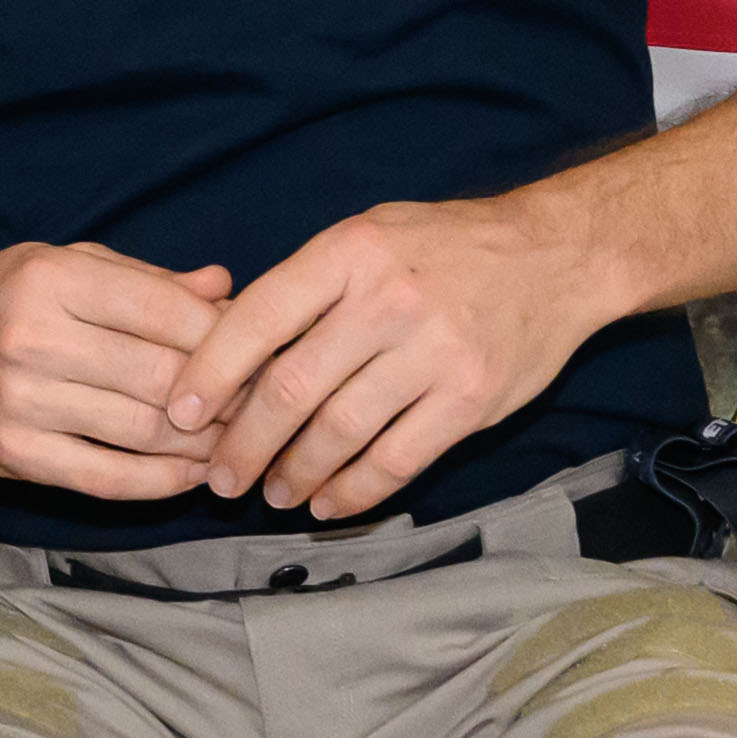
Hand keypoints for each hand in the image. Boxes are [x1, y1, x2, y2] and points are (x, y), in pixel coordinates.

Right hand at [0, 240, 236, 499]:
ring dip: (203, 443)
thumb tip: (223, 287)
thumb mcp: (65, 263)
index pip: (165, 311)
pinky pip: (108, 478)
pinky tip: (192, 475)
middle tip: (261, 404)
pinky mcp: (19, 455)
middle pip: (161, 375)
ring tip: (236, 441)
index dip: (225, 336)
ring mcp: (25, 403)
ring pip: (143, 431)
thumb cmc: (1, 301)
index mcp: (55, 279)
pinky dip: (161, 482)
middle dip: (224, 395)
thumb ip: (145, 279)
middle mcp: (36, 339)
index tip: (259, 351)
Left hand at [165, 189, 605, 521]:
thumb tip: (229, 351)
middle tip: (219, 477)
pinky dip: (353, 490)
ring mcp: (434, 351)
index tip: (178, 415)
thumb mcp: (371, 235)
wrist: (558, 255)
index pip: (258, 318)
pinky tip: (328, 501)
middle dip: (243, 443)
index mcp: (350, 251)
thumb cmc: (446, 248)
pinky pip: (396, 459)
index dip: (208, 374)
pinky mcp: (471, 397)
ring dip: (294, 473)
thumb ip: (308, 287)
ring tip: (273, 492)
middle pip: (290, 388)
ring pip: (339, 432)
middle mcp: (389, 299)